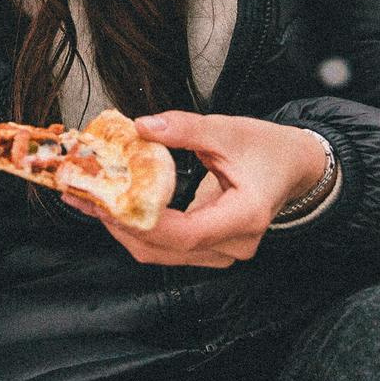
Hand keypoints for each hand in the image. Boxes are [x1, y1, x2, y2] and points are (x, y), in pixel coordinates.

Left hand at [57, 111, 327, 268]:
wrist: (294, 168)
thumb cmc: (267, 149)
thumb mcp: (228, 129)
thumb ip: (184, 129)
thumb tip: (140, 126)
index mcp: (247, 216)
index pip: (187, 233)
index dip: (143, 220)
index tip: (109, 198)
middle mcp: (235, 244)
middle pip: (166, 248)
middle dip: (120, 222)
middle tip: (85, 193)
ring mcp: (222, 252)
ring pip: (160, 253)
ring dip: (121, 228)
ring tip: (87, 199)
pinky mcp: (209, 250)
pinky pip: (165, 247)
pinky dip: (135, 228)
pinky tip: (109, 207)